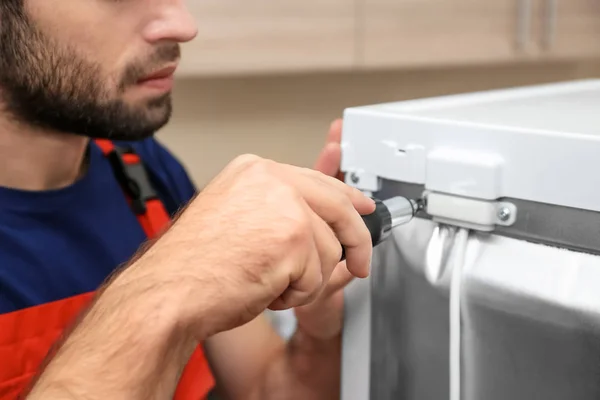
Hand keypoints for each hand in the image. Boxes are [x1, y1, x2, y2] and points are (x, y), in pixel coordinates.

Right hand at [130, 154, 374, 339]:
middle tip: (361, 264)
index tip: (363, 209)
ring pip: (330, 250)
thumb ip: (275, 211)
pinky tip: (265, 290)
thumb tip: (318, 224)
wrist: (170, 291)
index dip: (347, 198)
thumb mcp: (235, 219)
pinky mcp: (293, 238)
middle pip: (339, 208)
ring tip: (269, 283)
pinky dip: (296, 295)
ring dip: (306, 279)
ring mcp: (284, 205)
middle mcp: (271, 179)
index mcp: (255, 170)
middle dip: (357, 242)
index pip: (317, 181)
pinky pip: (317, 277)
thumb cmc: (193, 265)